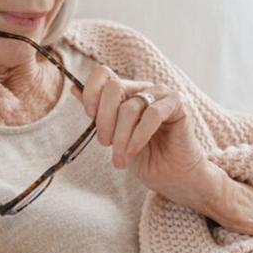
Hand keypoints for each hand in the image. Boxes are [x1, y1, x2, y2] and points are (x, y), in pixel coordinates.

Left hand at [70, 65, 218, 209]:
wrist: (171, 178)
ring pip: (130, 106)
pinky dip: (140, 134)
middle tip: (104, 144)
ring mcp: (161, 94)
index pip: (103, 74)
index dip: (91, 93)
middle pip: (113, 88)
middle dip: (104, 119)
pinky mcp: (178, 104)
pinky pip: (153, 114)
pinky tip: (135, 150)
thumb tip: (74, 88)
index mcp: (126, 92)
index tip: (89, 116)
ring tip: (121, 158)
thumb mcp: (113, 136)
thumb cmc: (145, 157)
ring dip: (121, 137)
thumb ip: (98, 113)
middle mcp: (143, 89)